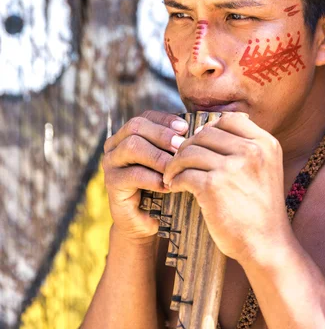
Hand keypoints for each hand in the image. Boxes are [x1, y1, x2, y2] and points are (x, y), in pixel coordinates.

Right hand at [102, 111, 187, 240]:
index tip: (185, 128)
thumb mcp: (168, 161)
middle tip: (181, 146)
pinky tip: (167, 186)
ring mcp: (110, 163)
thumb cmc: (162, 187)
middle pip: (136, 126)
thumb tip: (198, 128)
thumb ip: (175, 144)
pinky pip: (133, 174)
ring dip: (158, 156)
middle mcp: (114, 145)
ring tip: (175, 167)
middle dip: (162, 134)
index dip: (165, 120)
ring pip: (132, 146)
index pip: (146, 116)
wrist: (146, 223)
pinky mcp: (112, 184)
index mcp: (128, 134)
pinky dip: (153, 178)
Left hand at [162, 112, 290, 261]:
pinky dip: (175, 179)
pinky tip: (175, 186)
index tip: (200, 146)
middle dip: (188, 146)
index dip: (210, 129)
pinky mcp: (213, 186)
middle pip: (206, 134)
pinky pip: (184, 173)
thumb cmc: (261, 208)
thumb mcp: (266, 168)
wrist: (267, 245)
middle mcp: (251, 150)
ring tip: (172, 174)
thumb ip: (246, 146)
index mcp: (265, 143)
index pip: (229, 120)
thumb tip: (209, 127)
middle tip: (180, 161)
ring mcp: (232, 167)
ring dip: (176, 163)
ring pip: (190, 151)